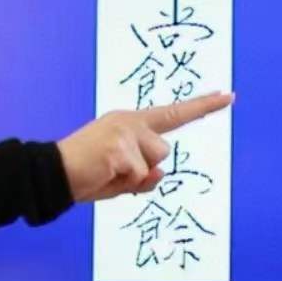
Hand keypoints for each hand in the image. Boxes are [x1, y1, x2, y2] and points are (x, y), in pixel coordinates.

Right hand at [56, 91, 234, 202]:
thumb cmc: (87, 175)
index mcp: (132, 123)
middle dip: (144, 169)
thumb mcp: (122, 178)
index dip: (202, 106)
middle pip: (163, 151)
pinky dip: (121, 184)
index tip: (229, 96)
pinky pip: (137, 177)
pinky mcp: (119, 148)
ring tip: (106, 173)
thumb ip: (145, 177)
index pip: (172, 114)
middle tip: (112, 171)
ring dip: (133, 178)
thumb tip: (159, 172)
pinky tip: (102, 175)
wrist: (52, 173)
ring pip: (153, 164)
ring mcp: (124, 132)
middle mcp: (130, 121)